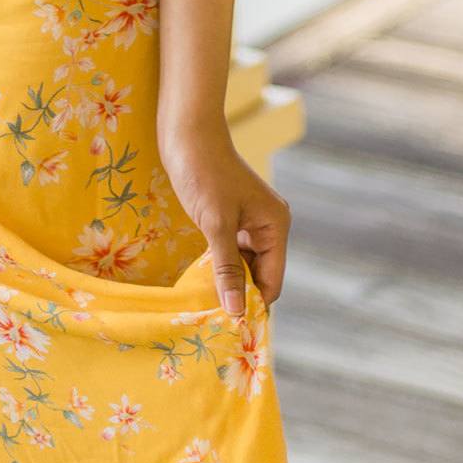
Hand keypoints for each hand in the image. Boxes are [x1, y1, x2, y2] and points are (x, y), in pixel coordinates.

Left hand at [157, 117, 289, 315]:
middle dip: (240, 295)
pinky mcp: (230, 217)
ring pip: (244, 266)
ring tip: (207, 305)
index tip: (231, 330)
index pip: (272, 281)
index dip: (254, 305)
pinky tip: (203, 280)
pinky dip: (220, 267)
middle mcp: (269, 225)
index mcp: (276, 225)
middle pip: (260, 276)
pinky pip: (231, 252)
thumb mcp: (216, 224)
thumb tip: (236, 312)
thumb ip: (227, 268)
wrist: (186, 132)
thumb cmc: (204, 172)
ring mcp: (249, 221)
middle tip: (215, 321)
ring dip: (228, 282)